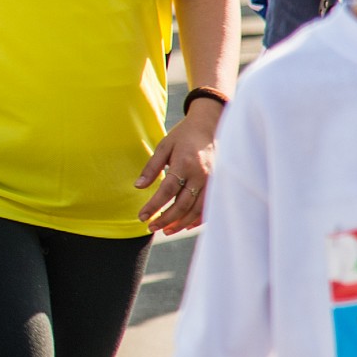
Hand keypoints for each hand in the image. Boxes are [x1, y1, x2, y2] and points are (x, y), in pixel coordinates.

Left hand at [135, 101, 219, 233]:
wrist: (210, 126)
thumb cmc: (183, 136)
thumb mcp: (164, 146)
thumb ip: (151, 167)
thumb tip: (138, 187)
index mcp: (184, 163)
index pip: (167, 190)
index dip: (154, 206)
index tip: (142, 217)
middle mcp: (200, 175)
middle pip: (183, 204)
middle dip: (166, 219)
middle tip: (151, 228)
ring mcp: (212, 181)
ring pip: (197, 209)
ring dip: (181, 223)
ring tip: (165, 230)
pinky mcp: (218, 184)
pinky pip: (209, 207)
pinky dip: (198, 219)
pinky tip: (186, 226)